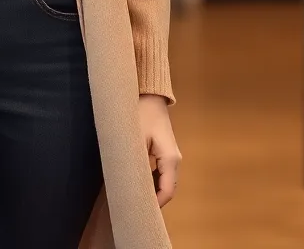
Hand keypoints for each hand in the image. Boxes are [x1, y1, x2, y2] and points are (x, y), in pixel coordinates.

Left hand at [139, 93, 181, 207]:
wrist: (149, 93)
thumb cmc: (140, 113)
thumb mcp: (135, 139)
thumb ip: (135, 162)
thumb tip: (129, 184)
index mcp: (170, 159)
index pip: (167, 191)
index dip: (155, 204)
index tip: (138, 210)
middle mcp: (175, 160)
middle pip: (167, 189)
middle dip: (152, 199)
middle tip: (133, 206)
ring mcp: (172, 155)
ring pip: (164, 181)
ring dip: (151, 190)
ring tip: (133, 196)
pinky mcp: (165, 151)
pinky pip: (161, 173)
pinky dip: (151, 180)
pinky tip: (137, 181)